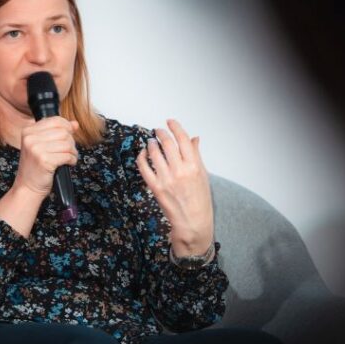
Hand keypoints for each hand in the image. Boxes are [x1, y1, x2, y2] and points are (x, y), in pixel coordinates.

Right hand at [13, 117, 78, 198]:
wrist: (27, 187)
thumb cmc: (36, 167)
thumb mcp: (42, 145)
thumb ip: (58, 132)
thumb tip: (75, 124)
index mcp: (28, 131)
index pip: (56, 120)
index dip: (67, 127)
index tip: (69, 135)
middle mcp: (30, 138)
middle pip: (64, 132)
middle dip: (71, 142)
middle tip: (68, 151)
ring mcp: (36, 149)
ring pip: (67, 143)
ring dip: (72, 152)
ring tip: (68, 158)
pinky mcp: (44, 160)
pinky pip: (67, 155)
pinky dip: (72, 160)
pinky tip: (68, 164)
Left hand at [136, 118, 214, 256]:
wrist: (192, 222)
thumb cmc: (200, 200)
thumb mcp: (203, 175)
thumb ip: (196, 155)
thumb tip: (194, 139)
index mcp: (194, 166)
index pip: (183, 139)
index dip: (175, 127)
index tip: (169, 121)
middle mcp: (180, 171)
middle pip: (167, 143)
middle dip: (160, 133)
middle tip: (157, 130)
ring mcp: (167, 179)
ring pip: (154, 153)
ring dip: (151, 143)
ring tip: (151, 142)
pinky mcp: (156, 188)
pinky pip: (144, 168)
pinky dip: (142, 157)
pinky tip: (143, 154)